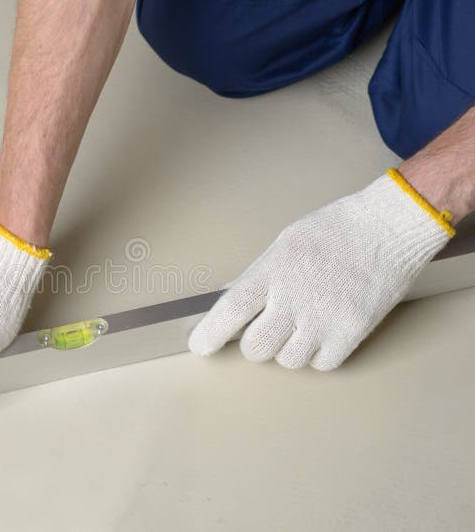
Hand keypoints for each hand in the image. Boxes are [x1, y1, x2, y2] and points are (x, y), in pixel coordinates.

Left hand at [188, 169, 453, 369]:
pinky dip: (319, 356)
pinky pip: (322, 364)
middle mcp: (294, 297)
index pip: (229, 310)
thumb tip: (233, 299)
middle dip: (256, 345)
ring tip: (303, 326)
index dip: (210, 333)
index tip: (200, 346)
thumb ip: (260, 275)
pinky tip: (324, 334)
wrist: (389, 226)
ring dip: (289, 350)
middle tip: (266, 332)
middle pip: (256, 347)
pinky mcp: (352, 331)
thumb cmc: (337, 229)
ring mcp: (324, 317)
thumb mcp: (285, 244)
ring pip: (289, 360)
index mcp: (272, 270)